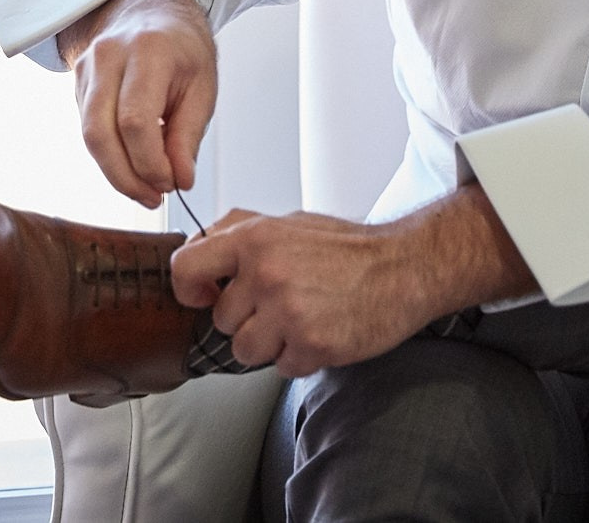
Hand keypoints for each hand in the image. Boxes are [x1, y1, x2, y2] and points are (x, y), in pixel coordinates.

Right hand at [57, 0, 216, 208]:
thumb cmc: (182, 50)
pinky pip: (88, 129)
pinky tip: (133, 162)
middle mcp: (109, 55)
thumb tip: (179, 180)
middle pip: (100, 133)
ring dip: (116, 172)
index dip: (150, 163)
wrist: (151, 12)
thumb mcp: (202, 89)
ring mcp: (87, 67)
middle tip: (152, 197)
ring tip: (145, 188)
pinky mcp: (77, 81)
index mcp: (148, 51)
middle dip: (125, 177)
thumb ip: (188, 137)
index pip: (135, 121)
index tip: (170, 183)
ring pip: (89, 136)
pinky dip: (110, 155)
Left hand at [168, 187, 537, 377]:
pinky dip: (298, 357)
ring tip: (298, 319)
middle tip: (279, 302)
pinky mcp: (313, 345)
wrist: (403, 268)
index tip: (204, 295)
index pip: (185, 268)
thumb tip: (196, 248)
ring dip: (269, 342)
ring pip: (245, 349)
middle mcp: (266, 274)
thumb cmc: (345, 247)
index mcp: (254, 239)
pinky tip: (319, 331)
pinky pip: (281, 367)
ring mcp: (289, 312)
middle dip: (245, 318)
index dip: (189, 288)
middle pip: (220, 320)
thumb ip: (237, 232)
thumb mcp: (285, 222)